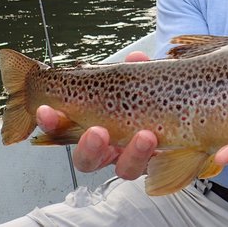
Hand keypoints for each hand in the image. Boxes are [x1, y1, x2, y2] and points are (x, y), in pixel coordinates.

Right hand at [36, 50, 157, 178]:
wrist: (181, 114)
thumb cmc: (149, 98)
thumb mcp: (139, 80)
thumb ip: (136, 71)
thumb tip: (135, 58)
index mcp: (94, 126)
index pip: (64, 129)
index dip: (52, 122)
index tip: (45, 110)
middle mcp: (111, 148)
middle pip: (87, 160)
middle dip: (88, 149)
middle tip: (97, 133)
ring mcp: (134, 158)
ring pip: (124, 169)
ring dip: (132, 154)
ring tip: (145, 136)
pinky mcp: (158, 164)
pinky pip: (155, 168)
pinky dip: (157, 153)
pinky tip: (161, 140)